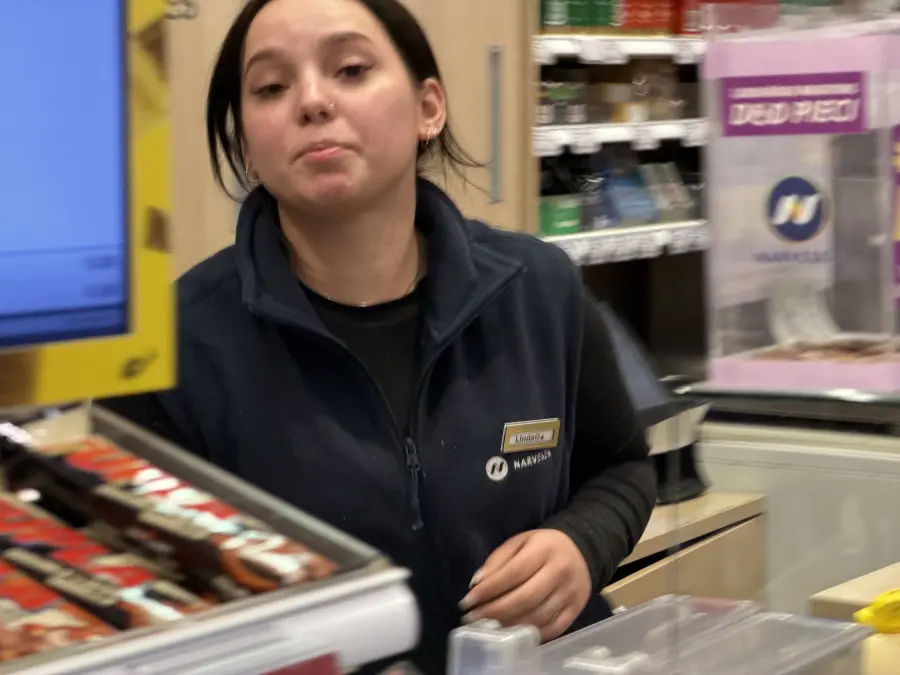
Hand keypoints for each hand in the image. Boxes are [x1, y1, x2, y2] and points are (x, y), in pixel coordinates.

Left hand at [458, 529, 591, 641]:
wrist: (581, 550)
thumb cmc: (542, 546)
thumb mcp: (519, 542)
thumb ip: (498, 560)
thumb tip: (476, 584)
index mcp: (544, 549)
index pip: (513, 573)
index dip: (488, 589)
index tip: (467, 601)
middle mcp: (560, 571)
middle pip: (524, 598)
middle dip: (494, 611)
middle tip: (472, 618)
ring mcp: (571, 593)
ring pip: (537, 616)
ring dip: (509, 625)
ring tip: (488, 627)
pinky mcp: (576, 609)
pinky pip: (552, 628)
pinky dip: (530, 634)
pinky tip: (513, 634)